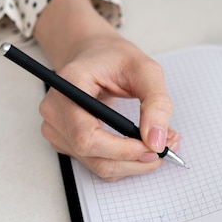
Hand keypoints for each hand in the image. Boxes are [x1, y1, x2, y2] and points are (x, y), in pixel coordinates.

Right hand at [33, 0, 179, 180]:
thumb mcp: (146, 70)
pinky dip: (125, 161)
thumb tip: (157, 142)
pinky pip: (99, 164)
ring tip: (159, 143)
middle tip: (167, 148)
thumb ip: (156, 104)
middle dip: (135, 160)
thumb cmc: (116, 58)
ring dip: (134, 163)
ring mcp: (56, 129)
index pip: (86, 135)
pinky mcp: (66, 142)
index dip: (122, 149)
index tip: (154, 146)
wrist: (94, 55)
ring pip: (98, 166)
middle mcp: (54, 111)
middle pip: (92, 155)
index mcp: (68, 87)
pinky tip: (141, 144)